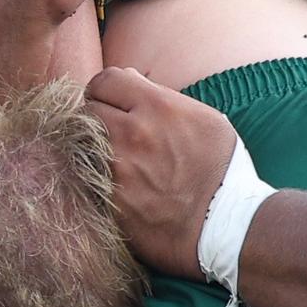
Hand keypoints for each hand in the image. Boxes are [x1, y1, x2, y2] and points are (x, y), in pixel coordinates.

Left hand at [82, 67, 243, 277]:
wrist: (225, 226)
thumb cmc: (221, 170)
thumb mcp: (205, 120)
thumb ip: (164, 97)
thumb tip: (130, 80)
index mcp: (158, 107)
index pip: (105, 80)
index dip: (106, 89)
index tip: (111, 101)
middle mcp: (132, 133)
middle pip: (86, 108)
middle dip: (96, 115)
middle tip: (109, 128)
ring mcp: (117, 168)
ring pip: (81, 143)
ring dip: (92, 146)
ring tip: (115, 157)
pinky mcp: (109, 199)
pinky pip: (86, 177)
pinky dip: (95, 175)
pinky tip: (117, 182)